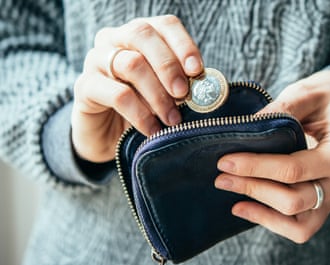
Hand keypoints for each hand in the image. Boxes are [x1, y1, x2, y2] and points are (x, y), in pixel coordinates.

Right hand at [72, 15, 202, 162]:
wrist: (108, 136)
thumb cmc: (143, 108)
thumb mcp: (165, 93)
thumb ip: (181, 84)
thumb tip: (205, 87)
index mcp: (140, 35)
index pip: (165, 25)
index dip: (183, 45)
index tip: (197, 70)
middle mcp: (115, 39)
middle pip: (143, 34)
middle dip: (169, 66)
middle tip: (183, 94)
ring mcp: (96, 60)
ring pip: (131, 64)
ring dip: (158, 95)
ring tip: (172, 119)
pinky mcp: (84, 86)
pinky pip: (117, 95)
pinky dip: (141, 114)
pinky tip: (153, 130)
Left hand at [215, 70, 329, 242]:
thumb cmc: (328, 97)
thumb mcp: (308, 92)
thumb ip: (282, 109)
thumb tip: (247, 129)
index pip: (294, 169)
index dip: (256, 167)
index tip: (226, 161)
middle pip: (293, 200)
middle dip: (253, 188)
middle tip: (222, 176)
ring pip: (297, 223)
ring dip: (260, 210)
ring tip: (231, 195)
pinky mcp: (324, 204)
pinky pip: (299, 227)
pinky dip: (271, 221)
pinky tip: (245, 207)